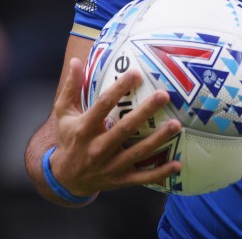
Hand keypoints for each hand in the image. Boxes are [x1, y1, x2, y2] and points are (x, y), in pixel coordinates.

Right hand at [48, 57, 181, 199]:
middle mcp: (98, 148)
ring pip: (138, 152)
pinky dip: (160, 172)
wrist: (65, 179)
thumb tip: (76, 61)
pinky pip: (143, 177)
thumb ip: (71, 87)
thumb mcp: (64, 113)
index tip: (136, 73)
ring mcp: (110, 166)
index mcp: (84, 128)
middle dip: (145, 111)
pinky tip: (177, 164)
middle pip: (125, 128)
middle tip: (163, 95)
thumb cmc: (68, 140)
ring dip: (158, 139)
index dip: (119, 88)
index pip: (103, 105)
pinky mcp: (120, 180)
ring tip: (176, 124)